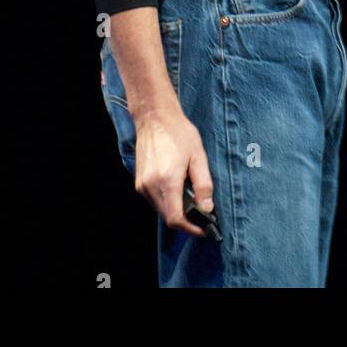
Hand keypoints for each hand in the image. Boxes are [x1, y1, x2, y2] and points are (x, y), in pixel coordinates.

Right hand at [133, 104, 214, 237]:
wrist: (155, 117)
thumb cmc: (179, 133)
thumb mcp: (198, 156)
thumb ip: (204, 185)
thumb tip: (207, 209)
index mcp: (167, 180)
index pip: (175, 219)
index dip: (191, 228)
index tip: (204, 229)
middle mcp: (151, 186)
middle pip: (168, 217)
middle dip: (186, 220)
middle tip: (202, 214)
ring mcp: (142, 185)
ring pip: (161, 210)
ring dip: (176, 210)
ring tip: (191, 198)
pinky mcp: (139, 182)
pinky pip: (155, 201)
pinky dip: (167, 201)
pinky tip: (177, 189)